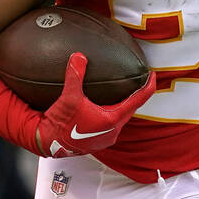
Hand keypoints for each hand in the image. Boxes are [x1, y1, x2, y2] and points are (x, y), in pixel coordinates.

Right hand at [36, 53, 155, 157]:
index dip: (148, 85)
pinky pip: (112, 124)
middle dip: (136, 95)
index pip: (139, 100)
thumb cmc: (59, 122)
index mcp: (112, 119)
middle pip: (131, 109)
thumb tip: (79, 56)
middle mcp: (113, 131)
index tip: (152, 74)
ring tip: (125, 92)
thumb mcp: (68, 97)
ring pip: (121, 117)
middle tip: (140, 80)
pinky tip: (106, 106)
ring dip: (123, 105)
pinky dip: (113, 113)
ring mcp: (107, 138)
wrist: (46, 143)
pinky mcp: (99, 142)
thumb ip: (75, 75)